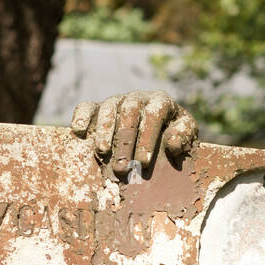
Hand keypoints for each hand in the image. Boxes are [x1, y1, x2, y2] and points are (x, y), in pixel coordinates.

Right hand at [69, 90, 197, 176]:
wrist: (157, 130)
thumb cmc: (173, 134)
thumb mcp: (186, 134)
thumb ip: (184, 136)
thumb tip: (173, 143)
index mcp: (160, 101)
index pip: (154, 114)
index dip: (148, 138)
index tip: (144, 162)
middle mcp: (137, 97)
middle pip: (129, 112)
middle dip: (125, 140)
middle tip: (122, 167)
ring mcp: (116, 101)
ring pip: (108, 109)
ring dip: (103, 130)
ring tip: (102, 152)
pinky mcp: (98, 107)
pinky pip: (87, 106)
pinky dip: (80, 116)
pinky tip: (78, 131)